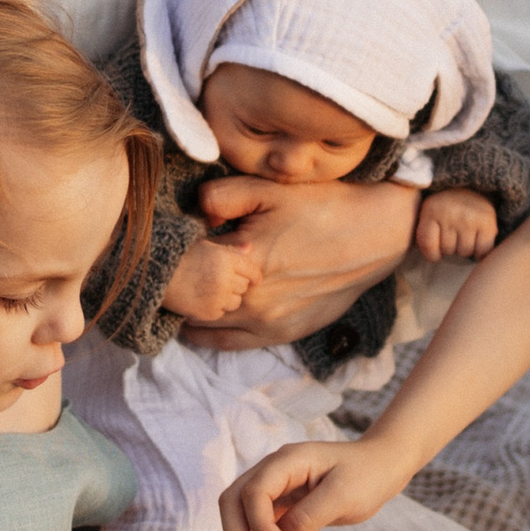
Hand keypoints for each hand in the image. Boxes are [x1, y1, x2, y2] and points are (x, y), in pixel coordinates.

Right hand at [162, 238, 261, 322]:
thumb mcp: (207, 246)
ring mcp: (217, 298)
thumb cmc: (180, 255)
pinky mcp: (208, 312)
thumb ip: (231, 250)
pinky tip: (203, 299)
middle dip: (237, 284)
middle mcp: (225, 279)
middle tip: (222, 281)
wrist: (156, 273)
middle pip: (244, 287)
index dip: (252, 275)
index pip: (252, 272)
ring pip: (235, 302)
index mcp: (227, 259)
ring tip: (213, 290)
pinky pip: (221, 313)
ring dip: (229, 298)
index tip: (251, 278)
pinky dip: (216, 308)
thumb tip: (250, 248)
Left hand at [180, 178, 419, 349]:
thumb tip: (190, 210)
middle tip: (161, 271)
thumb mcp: (270, 187)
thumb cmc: (324, 205)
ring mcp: (266, 323)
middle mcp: (250, 300)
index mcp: (242, 260)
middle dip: (172, 289)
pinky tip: (200, 315)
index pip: (179, 272)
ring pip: (202, 328)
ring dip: (187, 312)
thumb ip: (221, 194)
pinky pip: (228, 343)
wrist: (377, 234)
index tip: (153, 251)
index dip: (162, 262)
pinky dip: (207, 331)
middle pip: (186, 305)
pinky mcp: (282, 334)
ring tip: (181, 291)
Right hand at [220, 436, 410, 530]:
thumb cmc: (366, 475)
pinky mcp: (278, 503)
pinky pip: (253, 523)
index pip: (254, 492)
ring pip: (237, 514)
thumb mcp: (344, 497)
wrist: (380, 467)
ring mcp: (273, 486)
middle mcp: (272, 470)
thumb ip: (309, 517)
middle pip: (233, 502)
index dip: (260, 524)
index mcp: (288, 460)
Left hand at [414, 189, 497, 261]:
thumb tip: (429, 259)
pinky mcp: (487, 223)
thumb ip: (424, 234)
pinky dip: (481, 251)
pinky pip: (483, 251)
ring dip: (465, 248)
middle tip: (455, 233)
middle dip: (450, 247)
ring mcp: (469, 218)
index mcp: (431, 211)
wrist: (473, 188)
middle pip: (447, 251)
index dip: (433, 254)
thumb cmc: (448, 208)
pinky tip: (478, 239)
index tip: (437, 249)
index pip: (428, 246)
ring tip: (466, 234)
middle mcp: (450, 213)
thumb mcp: (429, 214)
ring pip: (465, 252)